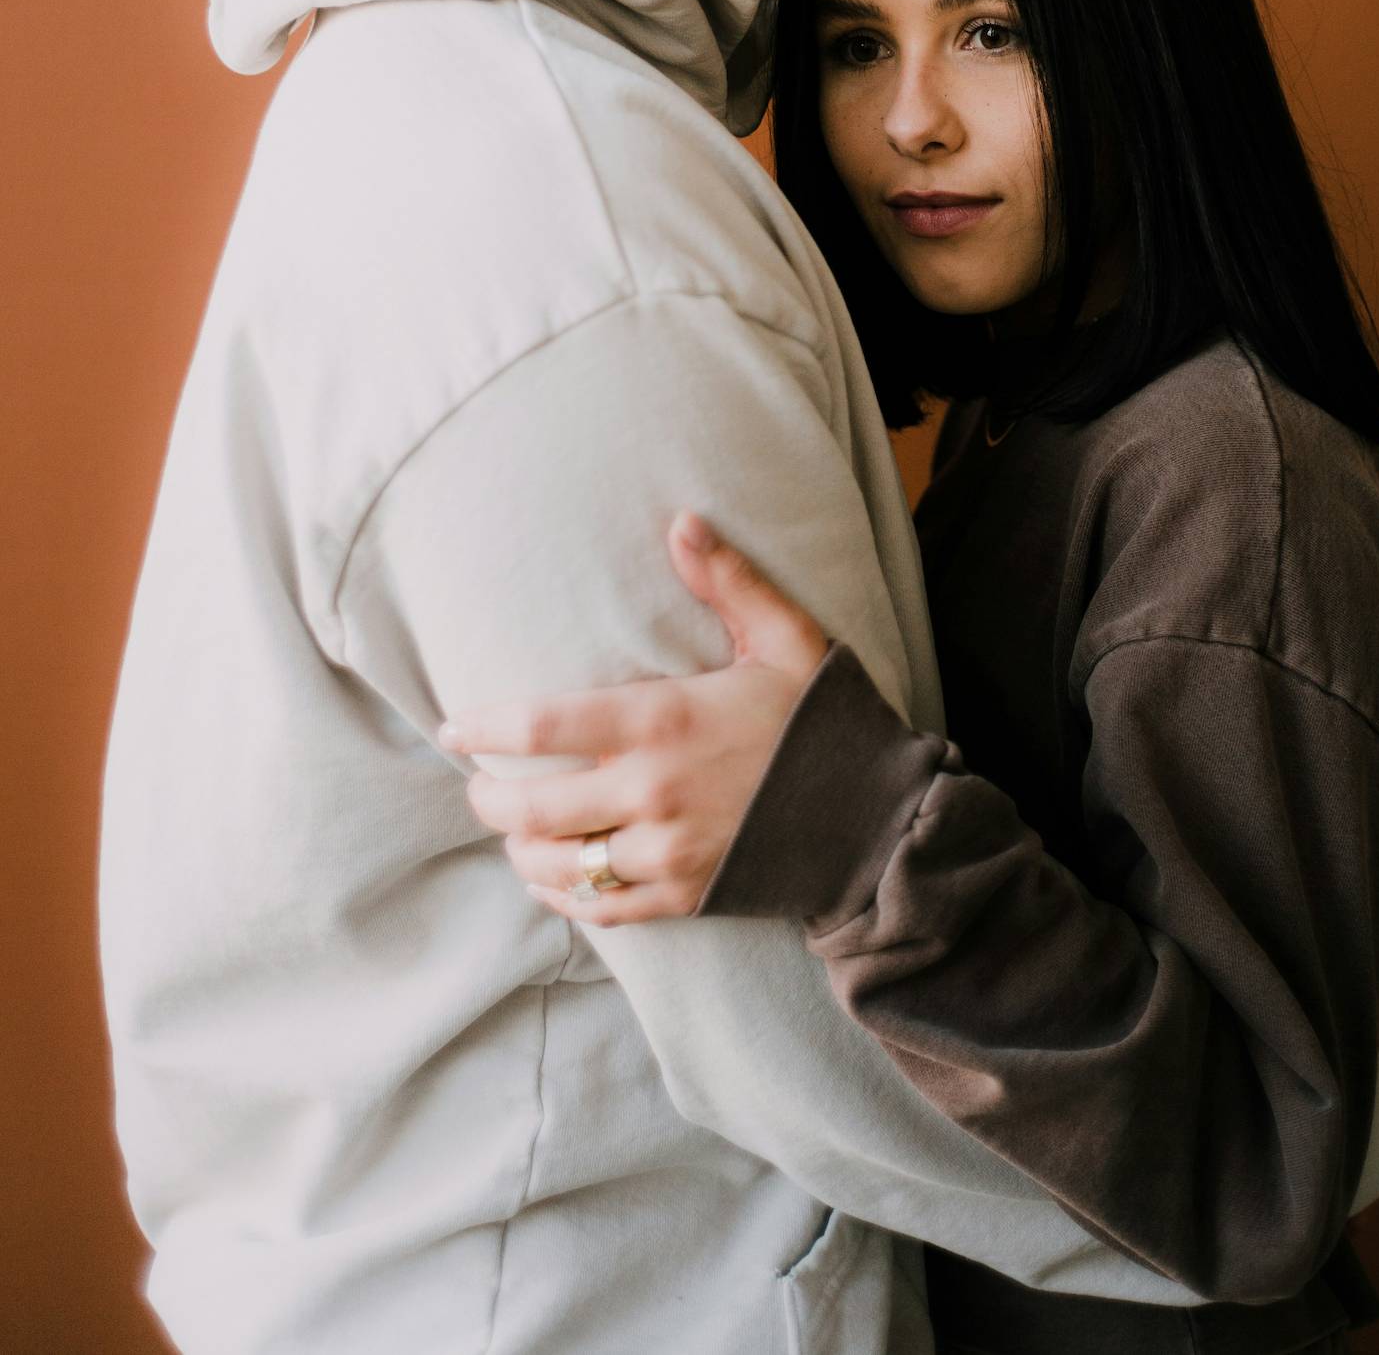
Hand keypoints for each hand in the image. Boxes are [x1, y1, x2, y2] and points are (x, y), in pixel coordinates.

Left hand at [439, 513, 829, 924]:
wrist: (874, 817)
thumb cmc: (821, 720)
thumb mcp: (783, 637)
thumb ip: (727, 581)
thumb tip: (682, 520)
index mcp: (663, 722)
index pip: (540, 729)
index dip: (482, 730)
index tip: (454, 727)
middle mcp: (652, 793)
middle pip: (529, 810)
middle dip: (487, 800)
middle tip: (478, 785)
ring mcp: (664, 853)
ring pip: (556, 866)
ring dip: (520, 851)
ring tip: (513, 831)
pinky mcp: (681, 897)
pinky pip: (597, 909)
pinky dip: (563, 895)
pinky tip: (553, 876)